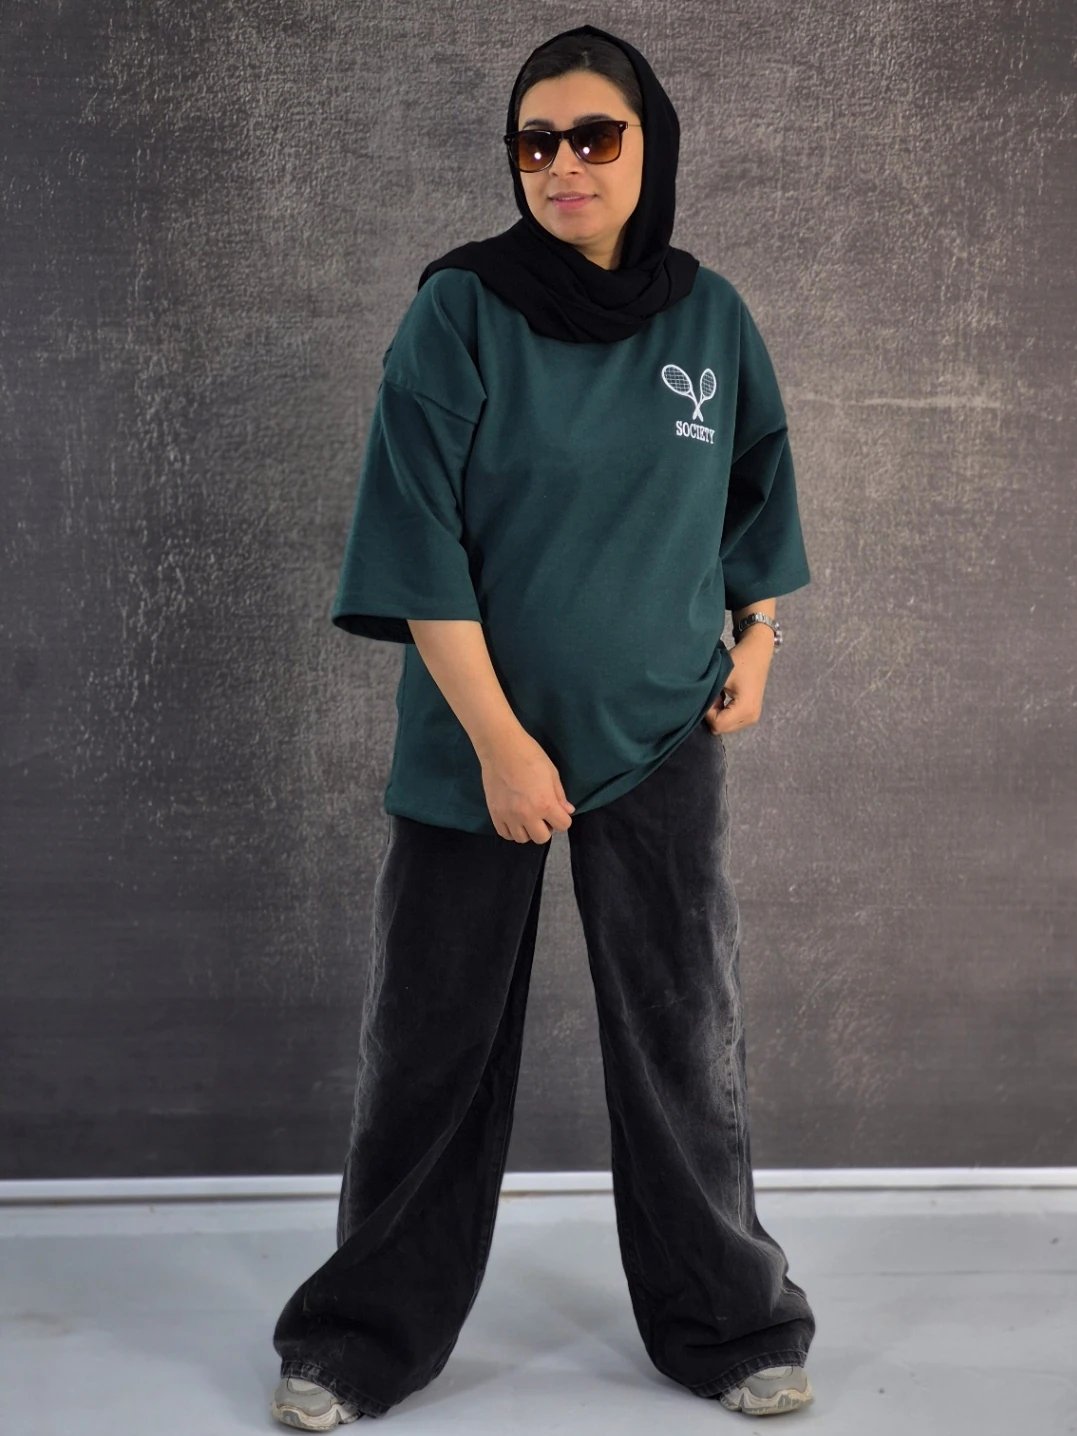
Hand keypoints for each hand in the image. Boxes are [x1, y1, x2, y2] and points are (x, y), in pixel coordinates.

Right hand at [479, 729, 575, 843]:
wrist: (500, 747)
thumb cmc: (529, 755)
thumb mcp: (552, 773)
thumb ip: (560, 795)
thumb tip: (568, 811)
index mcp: (545, 804)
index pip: (563, 825)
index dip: (563, 818)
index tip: (558, 811)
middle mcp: (527, 815)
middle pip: (542, 838)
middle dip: (546, 828)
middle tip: (542, 814)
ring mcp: (508, 816)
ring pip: (522, 839)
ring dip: (528, 830)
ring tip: (527, 816)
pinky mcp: (494, 813)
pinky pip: (505, 834)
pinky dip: (512, 830)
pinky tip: (515, 818)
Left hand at [702, 629, 774, 734]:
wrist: (757, 652)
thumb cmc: (739, 661)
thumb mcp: (721, 677)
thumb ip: (709, 696)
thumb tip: (696, 709)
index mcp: (746, 709)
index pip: (717, 723)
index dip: (707, 711)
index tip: (708, 694)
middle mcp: (751, 718)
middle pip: (721, 728)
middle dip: (712, 713)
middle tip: (714, 693)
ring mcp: (752, 718)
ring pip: (724, 726)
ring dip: (717, 712)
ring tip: (719, 693)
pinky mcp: (751, 714)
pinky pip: (729, 721)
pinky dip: (722, 711)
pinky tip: (723, 697)